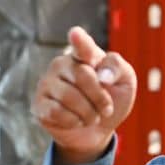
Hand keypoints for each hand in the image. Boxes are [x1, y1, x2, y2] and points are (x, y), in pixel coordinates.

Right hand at [32, 26, 136, 164]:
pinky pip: (56, 112)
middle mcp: (62, 64)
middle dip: (100, 98)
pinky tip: (76, 121)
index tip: (75, 34)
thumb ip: (117, 68)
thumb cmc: (112, 100)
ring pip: (69, 97)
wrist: (98, 130)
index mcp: (84, 54)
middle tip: (106, 109)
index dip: (80, 41)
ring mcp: (48, 83)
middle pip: (83, 75)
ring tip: (91, 117)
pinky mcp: (40, 104)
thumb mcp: (125, 81)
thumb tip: (103, 76)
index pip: (82, 46)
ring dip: (88, 114)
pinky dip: (73, 122)